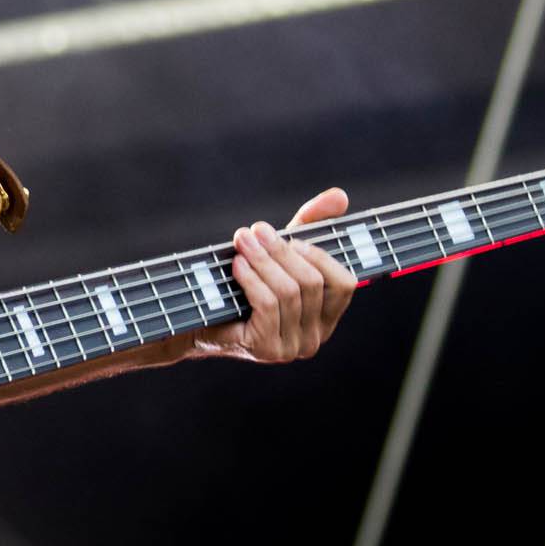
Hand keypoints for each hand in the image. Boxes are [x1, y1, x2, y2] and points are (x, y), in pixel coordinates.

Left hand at [192, 187, 355, 364]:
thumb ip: (311, 224)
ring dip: (263, 260)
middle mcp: (315, 338)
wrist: (200, 318)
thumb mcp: (279, 252)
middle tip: (257, 229)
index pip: (344, 284)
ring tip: (243, 240)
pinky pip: (268, 305)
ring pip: (289, 292)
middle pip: (311, 283)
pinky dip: (252, 279)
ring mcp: (292, 348)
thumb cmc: (245, 282)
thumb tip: (340, 196)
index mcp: (325, 317)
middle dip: (282, 251)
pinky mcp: (267, 349)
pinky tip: (238, 264)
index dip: (322, 257)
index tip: (293, 238)